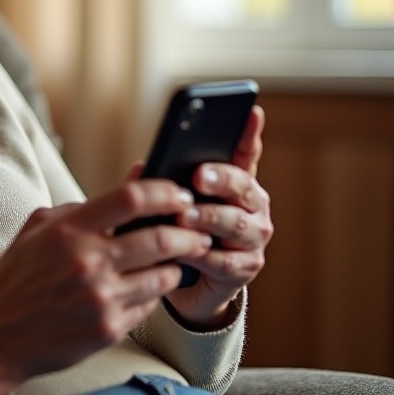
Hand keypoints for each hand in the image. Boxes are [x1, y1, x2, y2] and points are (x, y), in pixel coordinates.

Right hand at [0, 181, 212, 394]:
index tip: (179, 194)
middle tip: (197, 229)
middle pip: (160, 237)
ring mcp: (101, 298)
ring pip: (164, 274)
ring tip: (179, 258)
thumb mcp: (39, 228)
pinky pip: (150, 304)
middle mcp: (87, 262)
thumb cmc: (19, 276)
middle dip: (189, 231)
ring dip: (177, 264)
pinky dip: (155, 292)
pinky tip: (150, 285)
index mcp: (68, 230)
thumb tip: (135, 179)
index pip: (130, 198)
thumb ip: (84, 206)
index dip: (163, 192)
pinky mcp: (109, 328)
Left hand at [167, 105, 272, 326]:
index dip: (249, 133)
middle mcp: (252, 205)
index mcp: (235, 182)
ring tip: (183, 217)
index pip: (245, 153)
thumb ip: (159, 182)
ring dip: (207, 218)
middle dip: (220, 179)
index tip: (250, 112)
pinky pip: (224, 260)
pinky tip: (185, 251)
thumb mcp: (167, 202)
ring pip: (234, 223)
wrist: (186, 282)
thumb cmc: (176, 230)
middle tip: (198, 176)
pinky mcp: (245, 268)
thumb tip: (142, 167)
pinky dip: (202, 255)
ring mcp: (253, 236)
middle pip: (242, 186)